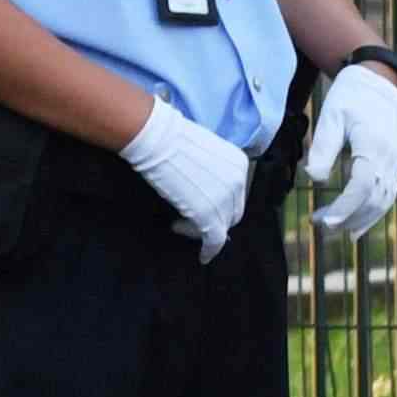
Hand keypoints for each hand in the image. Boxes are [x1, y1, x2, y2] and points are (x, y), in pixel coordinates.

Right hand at [117, 104, 250, 258]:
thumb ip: (211, 172)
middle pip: (232, 212)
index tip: (200, 206)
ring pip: (221, 227)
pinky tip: (202, 256)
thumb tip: (205, 190)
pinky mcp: (209, 214)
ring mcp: (225, 198)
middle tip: (189, 221)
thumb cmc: (171, 140)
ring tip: (180, 225)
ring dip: (201, 231)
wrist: (157, 140)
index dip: (219, 204)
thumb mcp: (203, 153)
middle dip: (214, 219)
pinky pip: (214, 239)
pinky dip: (209, 250)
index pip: (236, 194)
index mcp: (239, 164)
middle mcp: (238, 182)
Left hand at [300, 59, 396, 238]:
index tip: (325, 220)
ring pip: (383, 202)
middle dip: (347, 218)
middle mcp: (390, 159)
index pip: (361, 186)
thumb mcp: (331, 117)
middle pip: (373, 200)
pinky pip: (387, 196)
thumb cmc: (350, 99)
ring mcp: (396, 164)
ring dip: (359, 220)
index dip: (344, 207)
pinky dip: (372, 214)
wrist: (379, 84)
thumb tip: (314, 179)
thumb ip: (323, 148)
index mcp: (373, 146)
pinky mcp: (395, 166)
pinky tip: (355, 227)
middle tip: (319, 224)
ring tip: (333, 229)